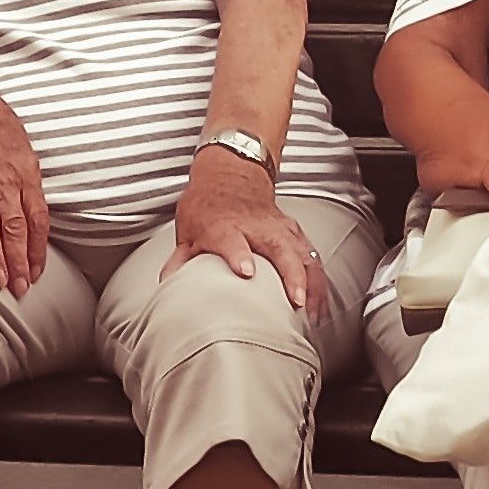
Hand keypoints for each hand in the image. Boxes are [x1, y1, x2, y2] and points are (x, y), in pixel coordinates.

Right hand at [0, 74, 53, 292]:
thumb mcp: (21, 146)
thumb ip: (28, 179)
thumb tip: (35, 209)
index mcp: (26, 172)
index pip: (37, 218)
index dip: (38, 248)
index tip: (37, 272)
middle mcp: (4, 180)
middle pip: (16, 228)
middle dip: (20, 262)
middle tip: (21, 289)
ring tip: (1, 282)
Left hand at [172, 153, 325, 316]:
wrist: (232, 174)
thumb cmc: (209, 205)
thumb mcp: (189, 229)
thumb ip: (181, 260)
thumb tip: (169, 285)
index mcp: (226, 227)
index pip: (233, 241)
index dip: (240, 256)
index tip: (246, 273)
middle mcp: (258, 228)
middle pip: (280, 250)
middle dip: (291, 275)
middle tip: (296, 301)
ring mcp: (280, 230)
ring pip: (303, 256)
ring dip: (311, 285)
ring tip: (313, 315)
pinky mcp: (294, 235)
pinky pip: (312, 258)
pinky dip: (318, 284)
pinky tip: (320, 306)